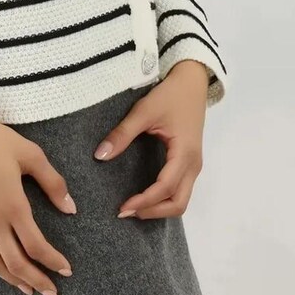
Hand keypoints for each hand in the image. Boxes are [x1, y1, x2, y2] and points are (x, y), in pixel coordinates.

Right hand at [0, 114, 76, 294]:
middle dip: (37, 281)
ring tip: (28, 290)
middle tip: (52, 294)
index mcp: (13, 207)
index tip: (66, 270)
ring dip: (13, 280)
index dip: (53, 261)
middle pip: (16, 264)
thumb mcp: (30, 154)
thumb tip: (70, 208)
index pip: (36, 246)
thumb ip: (53, 182)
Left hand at [93, 60, 210, 219]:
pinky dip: (164, 199)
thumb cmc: (170, 95)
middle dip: (153, 212)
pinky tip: (145, 196)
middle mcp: (193, 164)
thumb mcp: (144, 111)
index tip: (122, 207)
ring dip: (159, 208)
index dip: (144, 201)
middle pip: (179, 203)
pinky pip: (180, 190)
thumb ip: (123, 134)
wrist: (192, 83)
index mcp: (185, 153)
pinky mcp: (190, 163)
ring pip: (181, 200)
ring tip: (133, 207)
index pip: (165, 187)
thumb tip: (100, 156)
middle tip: (126, 211)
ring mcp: (194, 165)